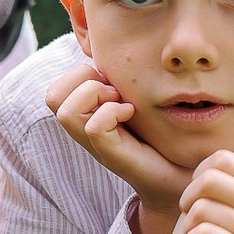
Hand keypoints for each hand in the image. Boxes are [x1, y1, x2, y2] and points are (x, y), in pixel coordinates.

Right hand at [46, 61, 194, 233]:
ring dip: (95, 94)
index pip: (54, 90)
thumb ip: (117, 84)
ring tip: (120, 101)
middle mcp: (83, 131)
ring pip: (65, 112)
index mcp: (85, 117)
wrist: (181, 175)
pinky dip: (113, 112)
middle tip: (114, 91)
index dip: (78, 74)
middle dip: (84, 80)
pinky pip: (94, 127)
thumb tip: (107, 58)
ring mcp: (96, 145)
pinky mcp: (111, 155)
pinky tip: (131, 113)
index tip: (110, 82)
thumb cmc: (161, 138)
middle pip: (52, 96)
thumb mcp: (134, 102)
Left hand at [169, 151, 233, 233]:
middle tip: (198, 228)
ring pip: (201, 209)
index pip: (222, 159)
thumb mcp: (204, 202)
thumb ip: (212, 177)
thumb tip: (212, 151)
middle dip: (188, 205)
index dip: (196, 180)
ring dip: (190, 231)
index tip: (200, 206)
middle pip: (208, 181)